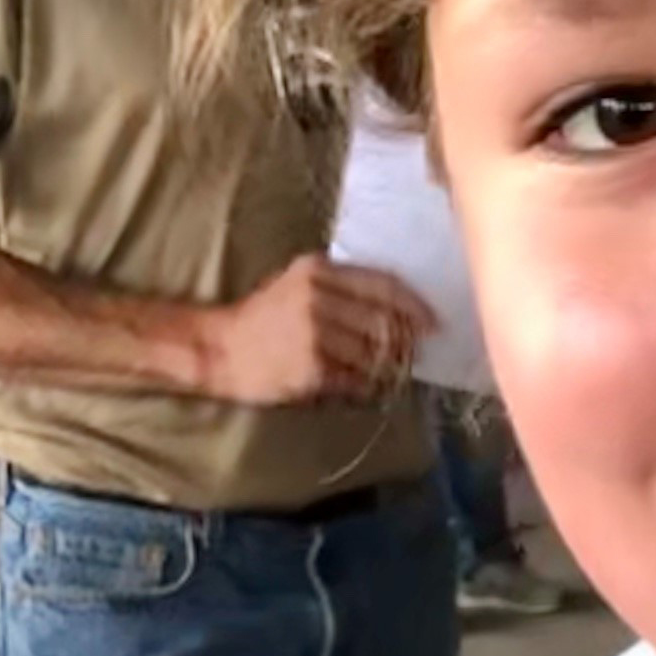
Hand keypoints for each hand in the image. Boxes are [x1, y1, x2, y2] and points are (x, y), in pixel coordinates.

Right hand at [200, 255, 433, 405]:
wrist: (221, 349)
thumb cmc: (263, 317)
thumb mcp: (298, 284)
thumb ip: (343, 288)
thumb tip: (399, 309)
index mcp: (317, 271)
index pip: (384, 285)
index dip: (415, 306)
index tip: (434, 323)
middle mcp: (317, 298)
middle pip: (385, 322)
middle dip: (405, 342)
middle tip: (412, 354)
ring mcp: (315, 334)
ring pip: (374, 354)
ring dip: (385, 367)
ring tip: (382, 371)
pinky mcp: (312, 368)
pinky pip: (356, 380)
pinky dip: (363, 385)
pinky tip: (356, 384)